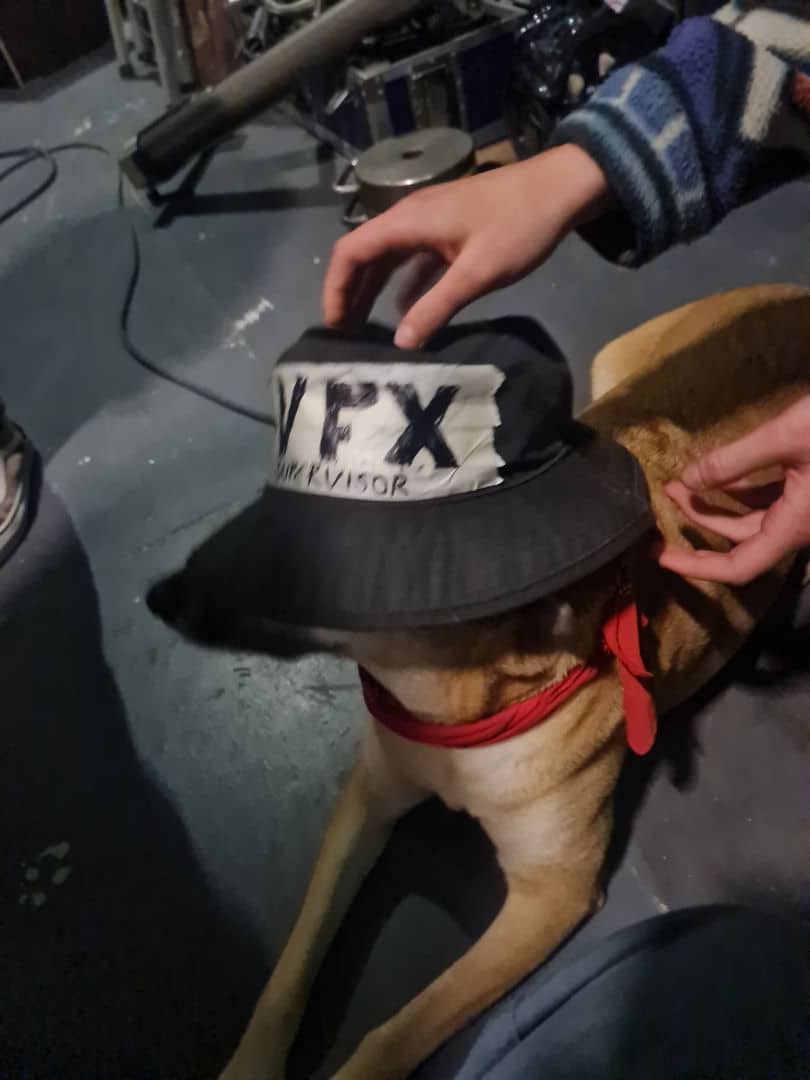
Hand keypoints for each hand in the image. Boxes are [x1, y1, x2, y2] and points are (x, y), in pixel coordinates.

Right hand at [322, 144, 609, 347]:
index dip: (334, 289)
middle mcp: (409, 219)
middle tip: (346, 337)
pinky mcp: (447, 231)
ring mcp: (429, 223)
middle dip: (349, 295)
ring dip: (373, 292)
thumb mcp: (476, 274)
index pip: (350, 252)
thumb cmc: (519, 226)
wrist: (561, 188)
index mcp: (407, 222)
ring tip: (368, 331)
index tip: (332, 326)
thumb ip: (435, 308)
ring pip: (387, 260)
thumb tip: (400, 344)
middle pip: (363, 256)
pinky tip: (407, 315)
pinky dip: (403, 287)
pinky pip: (412, 261)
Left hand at [657, 396, 809, 583]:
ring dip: (717, 506)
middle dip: (698, 523)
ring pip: (754, 520)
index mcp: (795, 525)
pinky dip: (741, 492)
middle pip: (740, 542)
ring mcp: (807, 509)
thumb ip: (733, 461)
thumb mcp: (785, 437)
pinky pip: (771, 502)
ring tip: (682, 482)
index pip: (738, 567)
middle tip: (667, 496)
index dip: (696, 567)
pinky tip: (719, 474)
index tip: (661, 556)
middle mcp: (801, 525)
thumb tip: (689, 479)